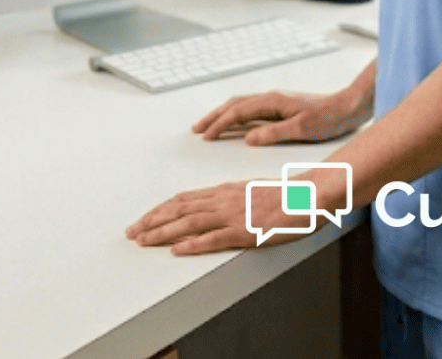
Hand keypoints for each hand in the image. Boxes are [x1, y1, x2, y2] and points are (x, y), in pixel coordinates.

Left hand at [125, 179, 311, 254]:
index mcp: (223, 191)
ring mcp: (232, 215)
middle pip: (178, 209)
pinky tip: (177, 250)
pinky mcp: (245, 231)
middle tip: (132, 232)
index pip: (182, 200)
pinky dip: (192, 244)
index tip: (143, 219)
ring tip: (144, 241)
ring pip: (188, 223)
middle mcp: (222, 200)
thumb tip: (214, 206)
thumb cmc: (286, 196)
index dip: (160, 210)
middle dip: (152, 221)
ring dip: (162, 232)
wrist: (309, 196)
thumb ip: (231, 199)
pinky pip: (213, 238)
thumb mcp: (251, 192)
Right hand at [192, 88, 368, 144]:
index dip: (219, 124)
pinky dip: (236, 115)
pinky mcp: (280, 106)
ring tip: (209, 125)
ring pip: (240, 105)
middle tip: (197, 129)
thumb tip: (248, 138)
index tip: (206, 136)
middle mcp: (270, 98)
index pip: (237, 113)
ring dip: (222, 114)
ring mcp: (274, 101)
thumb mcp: (302, 129)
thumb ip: (273, 133)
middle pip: (233, 105)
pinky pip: (250, 109)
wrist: (348, 106)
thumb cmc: (329, 118)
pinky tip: (235, 123)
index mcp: (271, 102)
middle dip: (213, 117)